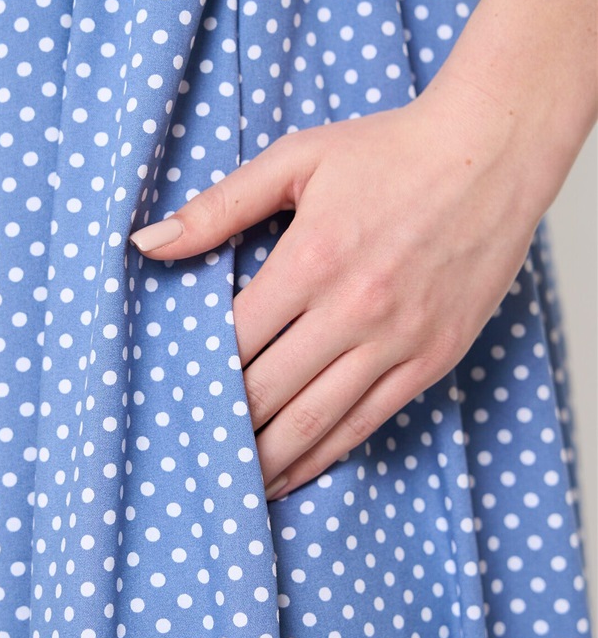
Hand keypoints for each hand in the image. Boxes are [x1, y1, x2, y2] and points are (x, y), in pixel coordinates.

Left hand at [129, 91, 539, 501]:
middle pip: (267, 392)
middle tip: (192, 455)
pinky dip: (325, 455)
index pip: (234, 341)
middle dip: (224, 429)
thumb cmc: (389, 152)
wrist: (491, 155)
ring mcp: (398, 340)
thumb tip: (145, 244)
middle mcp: (353, 310)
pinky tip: (296, 472)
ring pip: (315, 422)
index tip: (173, 399)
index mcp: (311, 259)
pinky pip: (368, 423)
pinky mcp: (433, 358)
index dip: (198, 377)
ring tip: (233, 485)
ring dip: (267, 459)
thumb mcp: (296, 160)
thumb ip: (217, 208)